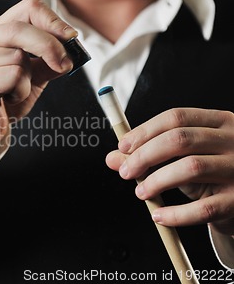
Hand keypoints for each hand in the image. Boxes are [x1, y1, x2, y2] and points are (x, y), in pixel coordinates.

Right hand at [0, 0, 76, 153]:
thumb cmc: (7, 100)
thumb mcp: (35, 76)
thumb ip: (50, 60)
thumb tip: (72, 46)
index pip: (28, 8)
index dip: (53, 20)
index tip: (72, 37)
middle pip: (20, 28)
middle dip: (50, 46)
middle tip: (66, 65)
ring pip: (18, 57)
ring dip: (28, 79)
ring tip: (14, 92)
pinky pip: (12, 77)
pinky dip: (20, 91)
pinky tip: (6, 101)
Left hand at [106, 108, 233, 235]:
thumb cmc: (210, 174)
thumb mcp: (181, 158)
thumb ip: (147, 154)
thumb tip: (112, 158)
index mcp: (219, 122)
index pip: (176, 117)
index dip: (145, 131)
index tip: (123, 147)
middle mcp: (233, 141)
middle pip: (180, 139)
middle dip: (145, 155)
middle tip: (126, 172)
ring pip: (191, 167)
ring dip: (157, 181)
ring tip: (140, 192)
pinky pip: (204, 208)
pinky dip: (176, 214)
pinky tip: (159, 215)